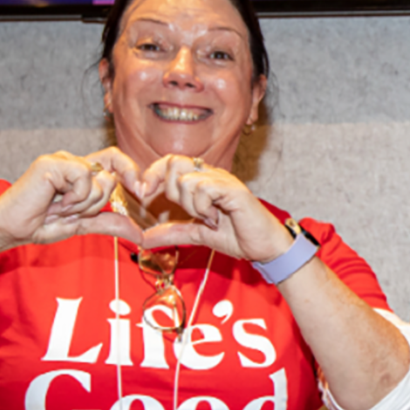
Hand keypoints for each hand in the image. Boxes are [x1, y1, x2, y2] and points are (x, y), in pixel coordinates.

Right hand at [0, 148, 143, 245]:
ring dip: (83, 204)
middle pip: (112, 173)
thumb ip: (110, 223)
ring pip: (100, 181)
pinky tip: (55, 201)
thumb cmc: (41, 223)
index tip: (142, 191)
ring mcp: (63, 160)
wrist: (13, 227)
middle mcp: (74, 162)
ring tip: (60, 207)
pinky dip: (74, 198)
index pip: (115, 161)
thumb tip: (139, 233)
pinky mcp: (53, 162)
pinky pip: (84, 178)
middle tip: (74, 211)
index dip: (132, 172)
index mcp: (82, 173)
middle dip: (98, 203)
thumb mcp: (84, 224)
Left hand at [136, 155, 291, 262]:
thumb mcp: (198, 234)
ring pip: (185, 180)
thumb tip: (144, 237)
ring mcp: (223, 180)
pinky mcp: (233, 189)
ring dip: (191, 206)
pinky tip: (215, 218)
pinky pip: (203, 189)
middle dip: (170, 191)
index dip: (152, 174)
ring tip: (208, 218)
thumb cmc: (239, 236)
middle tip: (187, 211)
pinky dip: (203, 208)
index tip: (144, 194)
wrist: (264, 247)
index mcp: (203, 180)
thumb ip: (172, 232)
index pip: (169, 161)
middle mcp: (212, 174)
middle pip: (173, 163)